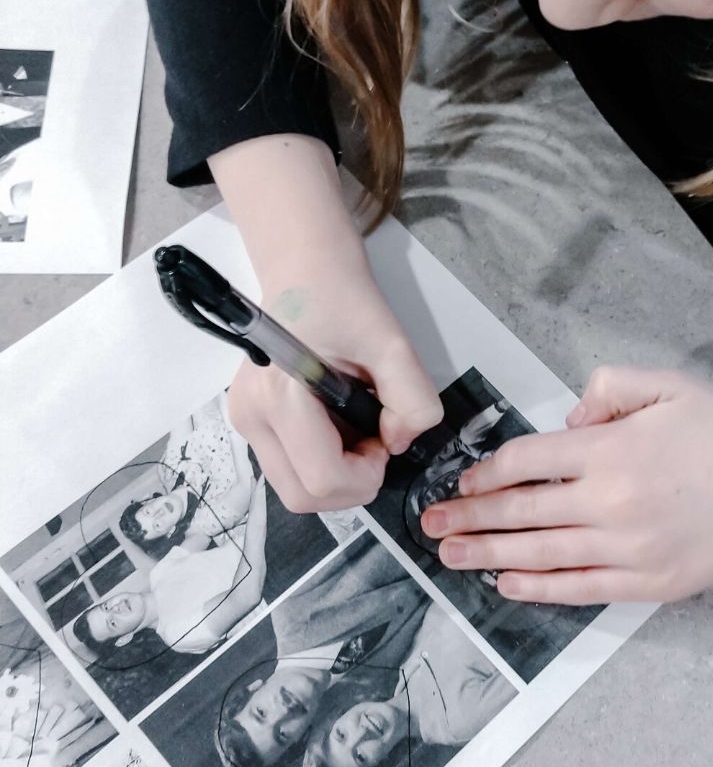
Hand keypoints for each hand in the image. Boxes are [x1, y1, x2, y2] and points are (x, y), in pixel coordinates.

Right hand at [211, 135, 442, 513]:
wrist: (307, 271)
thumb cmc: (344, 298)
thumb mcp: (392, 341)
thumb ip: (411, 398)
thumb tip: (400, 442)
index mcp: (278, 395)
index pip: (322, 479)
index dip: (366, 475)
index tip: (386, 440)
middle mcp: (251, 416)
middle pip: (303, 495)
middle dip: (352, 484)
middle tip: (378, 441)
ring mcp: (246, 422)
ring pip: (296, 487)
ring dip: (338, 474)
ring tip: (360, 427)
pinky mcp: (252, 422)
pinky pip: (291, 466)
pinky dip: (323, 461)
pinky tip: (341, 425)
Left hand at [421, 367, 712, 603]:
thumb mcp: (665, 383)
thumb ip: (607, 387)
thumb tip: (568, 416)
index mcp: (610, 447)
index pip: (528, 460)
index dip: (487, 471)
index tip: (463, 479)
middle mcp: (611, 500)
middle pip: (522, 510)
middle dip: (470, 516)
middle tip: (430, 525)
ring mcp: (629, 548)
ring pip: (541, 553)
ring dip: (488, 554)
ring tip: (450, 555)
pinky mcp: (650, 583)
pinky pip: (582, 589)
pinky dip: (539, 588)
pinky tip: (506, 584)